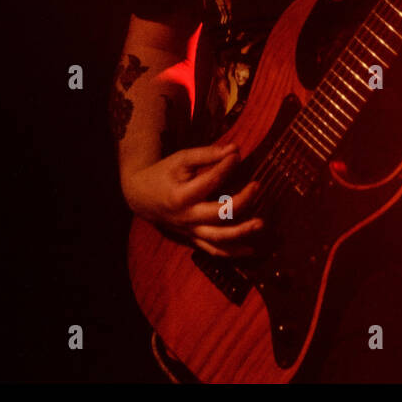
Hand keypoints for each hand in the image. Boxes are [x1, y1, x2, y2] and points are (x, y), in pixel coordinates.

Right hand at [124, 142, 263, 257]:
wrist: (140, 197)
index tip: (237, 154)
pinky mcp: (193, 239)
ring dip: (242, 232)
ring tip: (261, 223)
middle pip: (219, 214)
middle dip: (242, 201)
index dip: (227, 166)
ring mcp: (190, 231)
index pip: (210, 181)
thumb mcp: (180, 160)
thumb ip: (206, 154)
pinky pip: (214, 250)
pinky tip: (251, 250)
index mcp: (181, 195)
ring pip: (219, 238)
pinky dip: (233, 253)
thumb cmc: (163, 174)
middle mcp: (186, 217)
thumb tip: (235, 148)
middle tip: (257, 185)